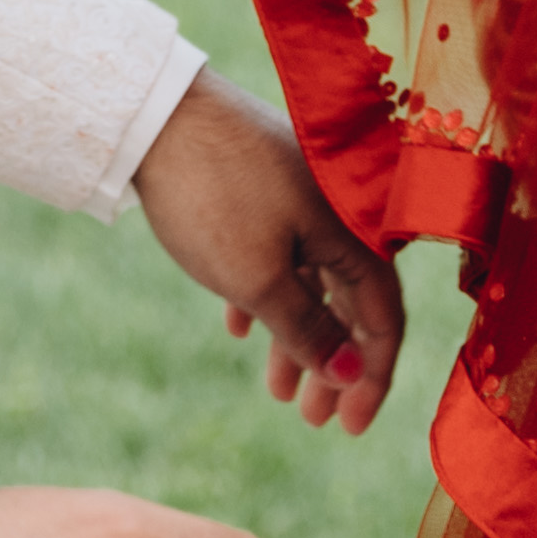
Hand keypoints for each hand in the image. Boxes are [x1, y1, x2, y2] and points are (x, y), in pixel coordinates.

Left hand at [130, 67, 402, 434]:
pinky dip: (265, 294)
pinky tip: (236, 329)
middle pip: (351, 301)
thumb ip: (308, 330)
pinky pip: (278, 251)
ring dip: (296, 337)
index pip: (383, 317)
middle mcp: (339, 210)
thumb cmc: (211, 196)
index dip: (372, 377)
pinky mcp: (263, 182)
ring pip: (311, 280)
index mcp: (354, 231)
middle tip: (313, 419)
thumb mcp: (258, 279)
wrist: (153, 109)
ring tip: (277, 390)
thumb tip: (350, 374)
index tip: (348, 428)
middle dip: (333, 365)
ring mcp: (300, 192)